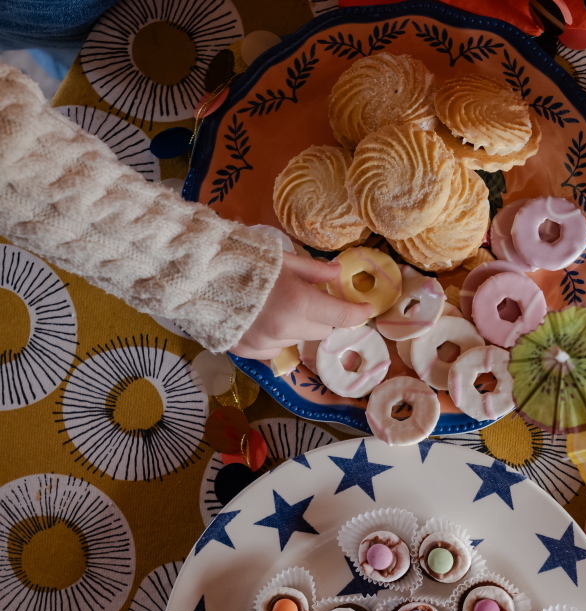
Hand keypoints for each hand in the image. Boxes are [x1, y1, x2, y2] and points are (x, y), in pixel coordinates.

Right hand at [230, 252, 371, 361]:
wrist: (195, 276)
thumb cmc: (241, 259)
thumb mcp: (281, 258)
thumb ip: (312, 270)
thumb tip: (338, 273)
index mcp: (298, 303)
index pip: (341, 316)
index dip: (357, 313)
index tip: (365, 309)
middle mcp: (285, 329)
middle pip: (322, 332)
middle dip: (322, 317)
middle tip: (310, 300)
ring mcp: (265, 344)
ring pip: (297, 342)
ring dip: (296, 328)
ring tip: (276, 308)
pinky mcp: (247, 352)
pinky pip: (273, 350)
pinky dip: (274, 338)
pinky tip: (261, 321)